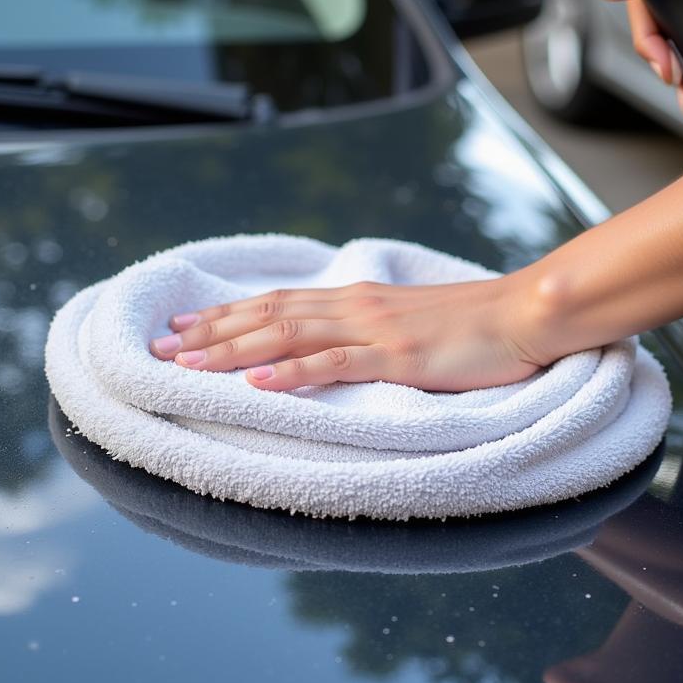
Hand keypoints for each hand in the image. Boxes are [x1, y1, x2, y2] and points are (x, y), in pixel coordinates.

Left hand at [148, 274, 549, 392]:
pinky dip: (290, 372)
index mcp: (358, 299)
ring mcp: (374, 331)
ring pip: (287, 335)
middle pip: (268, 314)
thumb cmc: (474, 323)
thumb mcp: (412, 320)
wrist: (523, 314)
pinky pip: (334, 363)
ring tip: (186, 364)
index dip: (226, 314)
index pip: (278, 301)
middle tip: (159, 347)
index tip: (183, 327)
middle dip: (210, 332)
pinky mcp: (397, 357)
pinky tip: (256, 383)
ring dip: (232, 349)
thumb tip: (336, 342)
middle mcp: (356, 307)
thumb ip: (371, 327)